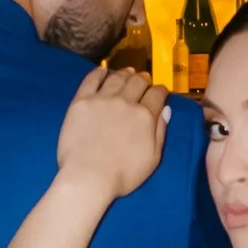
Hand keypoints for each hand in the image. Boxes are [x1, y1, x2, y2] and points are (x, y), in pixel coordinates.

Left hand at [55, 62, 168, 204]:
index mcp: (145, 116)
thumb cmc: (123, 175)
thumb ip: (160, 131)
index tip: (160, 92)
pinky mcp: (81, 102)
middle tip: (143, 79)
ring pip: (117, 78)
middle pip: (138, 82)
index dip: (160, 90)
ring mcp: (102, 99)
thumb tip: (166, 109)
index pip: (157, 94)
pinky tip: (102, 71)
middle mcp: (126, 102)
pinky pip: (91, 80)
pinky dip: (98, 73)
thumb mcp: (153, 159)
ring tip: (127, 72)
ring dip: (124, 73)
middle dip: (143, 79)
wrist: (88, 176)